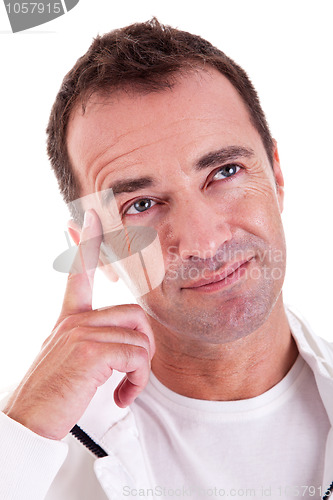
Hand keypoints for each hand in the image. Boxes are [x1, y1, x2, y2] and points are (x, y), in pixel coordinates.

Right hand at [3, 209, 154, 439]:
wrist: (28, 423)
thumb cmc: (52, 395)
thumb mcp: (68, 360)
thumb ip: (92, 343)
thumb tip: (125, 345)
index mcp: (69, 319)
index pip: (79, 272)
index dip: (87, 242)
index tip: (92, 215)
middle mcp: (74, 320)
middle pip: (135, 313)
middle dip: (144, 346)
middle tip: (133, 373)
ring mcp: (80, 332)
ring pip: (140, 337)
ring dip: (141, 370)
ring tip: (124, 388)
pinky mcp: (89, 351)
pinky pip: (136, 357)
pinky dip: (137, 381)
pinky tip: (121, 396)